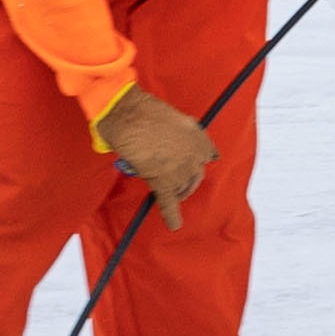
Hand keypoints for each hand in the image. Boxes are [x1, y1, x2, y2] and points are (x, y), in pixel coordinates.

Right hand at [98, 85, 217, 227]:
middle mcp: (195, 155)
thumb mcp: (173, 117)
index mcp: (199, 137)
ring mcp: (180, 169)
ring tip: (166, 194)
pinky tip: (174, 225)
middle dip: (186, 181)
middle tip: (175, 184)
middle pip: (195, 176)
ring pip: (181, 188)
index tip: (189, 165)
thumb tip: (171, 143)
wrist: (128, 114)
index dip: (194, 162)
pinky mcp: (163, 181)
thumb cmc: (144, 110)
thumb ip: (180, 132)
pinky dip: (171, 215)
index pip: (206, 156)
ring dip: (174, 192)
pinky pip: (168, 202)